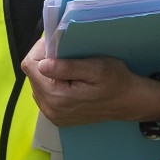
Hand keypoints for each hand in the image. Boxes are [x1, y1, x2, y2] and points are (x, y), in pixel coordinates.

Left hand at [19, 38, 159, 126]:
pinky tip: (68, 79)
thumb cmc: (117, 81)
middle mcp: (50, 109)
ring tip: (67, 65)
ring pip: (36, 83)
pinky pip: (44, 94)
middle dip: (44, 60)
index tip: (57, 43)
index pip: (30, 65)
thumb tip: (42, 64)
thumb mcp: (96, 69)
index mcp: (57, 96)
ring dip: (48, 72)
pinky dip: (52, 82)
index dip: (40, 50)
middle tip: (64, 52)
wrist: (129, 102)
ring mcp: (53, 115)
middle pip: (32, 75)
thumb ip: (68, 67)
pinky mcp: (57, 116)